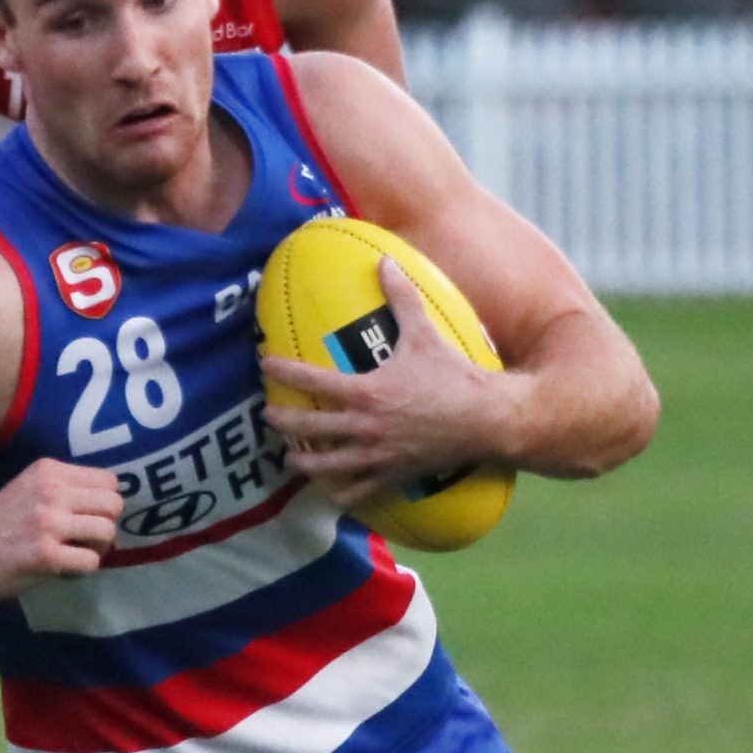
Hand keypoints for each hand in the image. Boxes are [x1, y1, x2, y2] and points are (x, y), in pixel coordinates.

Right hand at [0, 458, 121, 601]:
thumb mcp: (29, 489)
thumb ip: (64, 489)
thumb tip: (107, 505)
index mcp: (49, 471)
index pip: (108, 481)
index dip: (103, 504)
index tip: (85, 518)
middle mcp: (51, 490)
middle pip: (113, 505)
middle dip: (104, 526)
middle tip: (82, 540)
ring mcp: (48, 522)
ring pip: (106, 532)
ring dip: (95, 550)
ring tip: (72, 555)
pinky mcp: (46, 554)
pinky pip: (90, 562)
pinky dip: (80, 571)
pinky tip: (61, 570)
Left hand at [261, 259, 505, 506]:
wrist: (487, 420)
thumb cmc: (455, 376)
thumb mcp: (425, 333)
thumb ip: (401, 297)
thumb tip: (384, 260)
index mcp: (367, 392)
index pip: (312, 380)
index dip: (283, 370)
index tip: (265, 364)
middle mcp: (365, 427)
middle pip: (308, 427)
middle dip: (282, 421)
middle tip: (268, 415)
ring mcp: (377, 455)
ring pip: (326, 466)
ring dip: (302, 461)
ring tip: (290, 456)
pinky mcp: (392, 475)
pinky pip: (356, 491)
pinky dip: (338, 492)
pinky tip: (329, 488)